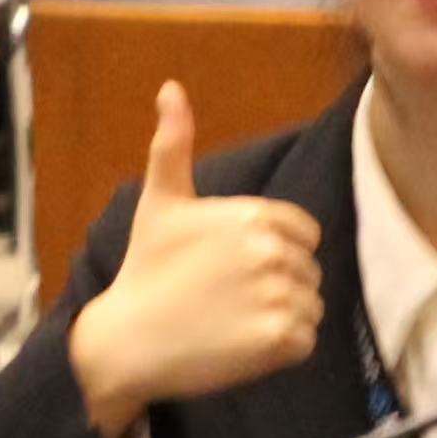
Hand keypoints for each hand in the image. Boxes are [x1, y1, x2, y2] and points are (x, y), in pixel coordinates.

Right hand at [66, 83, 325, 437]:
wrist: (125, 341)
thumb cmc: (145, 270)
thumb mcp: (160, 202)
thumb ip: (173, 144)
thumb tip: (171, 87)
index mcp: (254, 214)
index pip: (304, 234)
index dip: (274, 253)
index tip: (233, 269)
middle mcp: (272, 250)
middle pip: (308, 271)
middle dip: (277, 287)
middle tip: (227, 300)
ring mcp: (278, 295)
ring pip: (311, 306)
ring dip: (281, 319)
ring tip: (233, 322)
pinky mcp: (279, 339)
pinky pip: (306, 341)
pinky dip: (282, 350)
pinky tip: (241, 346)